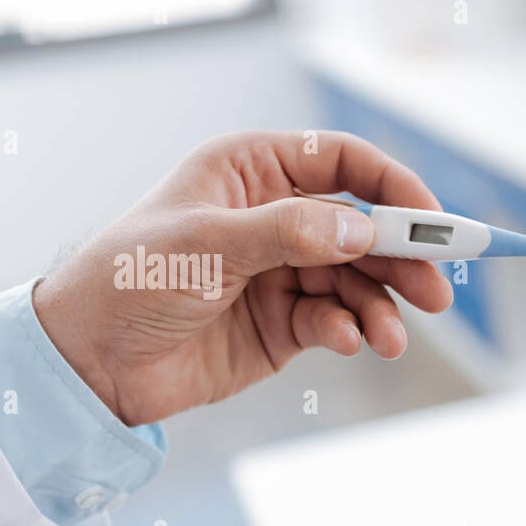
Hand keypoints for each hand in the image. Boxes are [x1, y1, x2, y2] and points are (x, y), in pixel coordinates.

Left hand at [32, 130, 453, 425]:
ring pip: (356, 282)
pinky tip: (348, 343)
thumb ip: (290, 233)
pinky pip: (334, 320)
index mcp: (252, 172)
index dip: (393, 186)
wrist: (89, 363)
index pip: (342, 163)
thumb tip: (363, 232)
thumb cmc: (129, 279)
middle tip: (436, 291)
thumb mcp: (208, 245)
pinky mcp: (283, 324)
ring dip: (381, 308)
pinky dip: (348, 331)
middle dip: (401, 260)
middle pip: (363, 229)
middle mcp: (274, 218)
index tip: (432, 220)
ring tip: (392, 339)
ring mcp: (281, 273)